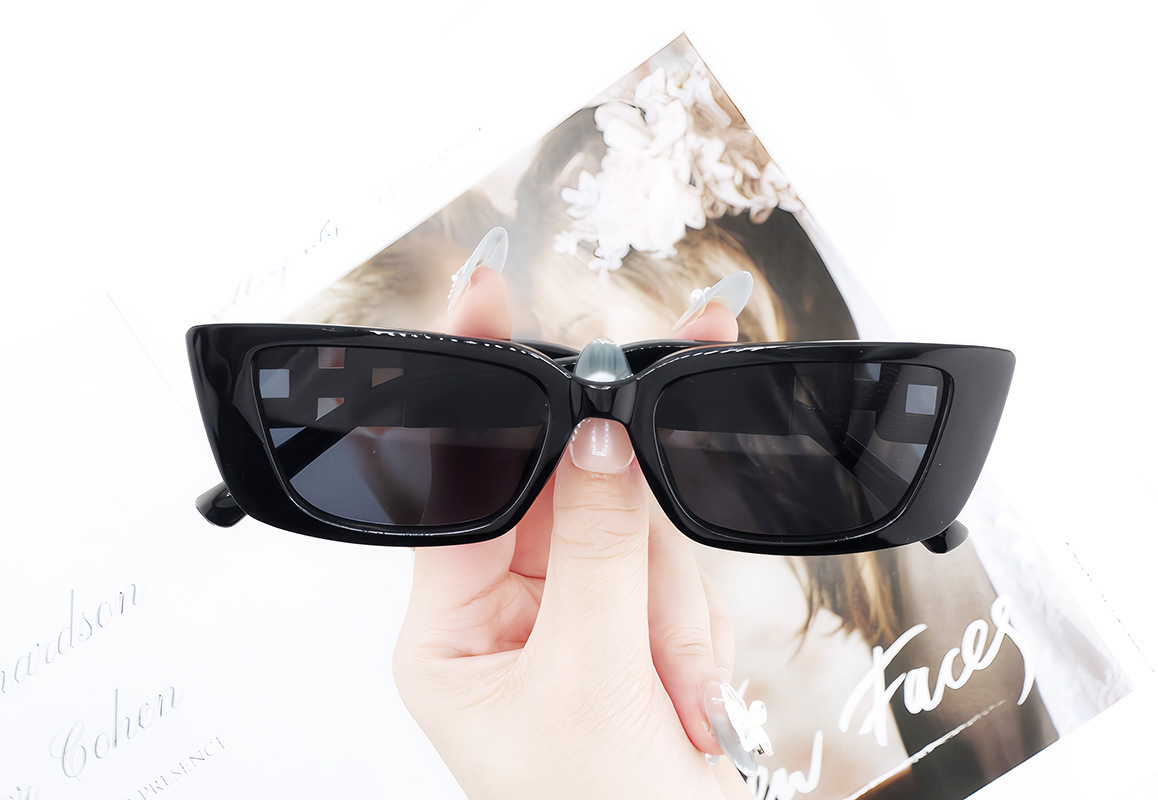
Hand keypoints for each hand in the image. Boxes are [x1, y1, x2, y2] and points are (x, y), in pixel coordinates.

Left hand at [393, 243, 752, 798]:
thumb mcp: (588, 685)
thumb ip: (600, 551)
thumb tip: (603, 441)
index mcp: (450, 632)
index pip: (456, 481)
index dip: (477, 392)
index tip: (486, 301)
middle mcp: (508, 615)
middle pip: (565, 493)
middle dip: (620, 513)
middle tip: (659, 415)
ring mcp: (583, 618)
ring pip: (635, 531)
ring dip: (669, 607)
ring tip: (671, 687)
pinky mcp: (644, 628)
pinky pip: (678, 575)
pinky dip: (697, 632)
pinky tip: (688, 693)